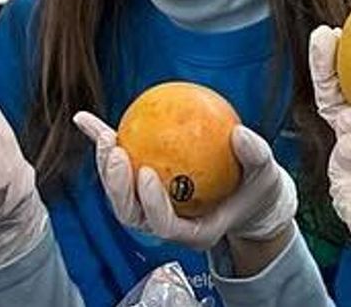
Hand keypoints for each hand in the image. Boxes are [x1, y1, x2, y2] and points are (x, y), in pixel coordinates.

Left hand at [72, 111, 295, 251]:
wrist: (248, 192)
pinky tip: (84, 120)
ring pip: (121, 195)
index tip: (146, 173)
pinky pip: (122, 164)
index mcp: (194, 231)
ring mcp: (153, 208)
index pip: (165, 226)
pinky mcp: (143, 188)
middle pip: (132, 213)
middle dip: (116, 187)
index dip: (150, 204)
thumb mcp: (266, 172)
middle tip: (117, 152)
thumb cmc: (256, 185)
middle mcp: (168, 224)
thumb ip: (255, 156)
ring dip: (107, 167)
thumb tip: (239, 133)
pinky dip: (104, 143)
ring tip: (105, 135)